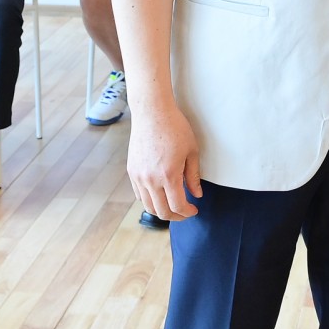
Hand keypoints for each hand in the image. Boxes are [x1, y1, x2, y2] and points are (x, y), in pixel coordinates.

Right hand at [128, 101, 201, 220]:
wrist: (152, 112)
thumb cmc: (175, 128)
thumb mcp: (191, 151)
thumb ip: (193, 176)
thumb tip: (197, 195)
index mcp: (169, 175)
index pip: (177, 206)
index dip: (188, 212)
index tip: (194, 210)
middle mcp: (151, 179)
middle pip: (161, 211)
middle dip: (175, 216)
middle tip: (185, 212)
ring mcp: (139, 176)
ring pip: (148, 205)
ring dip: (161, 210)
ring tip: (172, 205)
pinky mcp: (132, 171)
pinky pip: (139, 194)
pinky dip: (150, 200)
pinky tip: (160, 194)